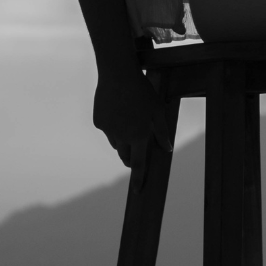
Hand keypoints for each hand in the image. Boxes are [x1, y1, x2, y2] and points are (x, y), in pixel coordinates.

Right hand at [93, 66, 173, 185]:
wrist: (117, 74)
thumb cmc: (143, 91)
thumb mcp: (158, 110)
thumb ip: (162, 132)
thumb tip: (167, 149)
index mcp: (138, 135)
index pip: (139, 164)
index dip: (139, 179)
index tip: (138, 191)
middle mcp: (122, 136)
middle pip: (126, 156)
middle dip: (132, 158)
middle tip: (137, 151)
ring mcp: (108, 130)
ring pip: (116, 143)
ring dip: (123, 141)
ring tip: (130, 121)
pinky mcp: (98, 121)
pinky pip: (107, 130)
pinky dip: (113, 126)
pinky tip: (118, 110)